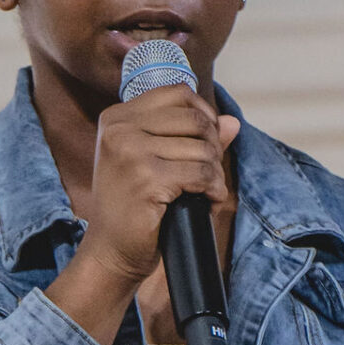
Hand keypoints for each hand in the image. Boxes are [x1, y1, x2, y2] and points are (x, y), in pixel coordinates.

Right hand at [76, 85, 239, 287]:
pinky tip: (207, 201)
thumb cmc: (132, 207)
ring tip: (206, 190)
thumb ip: (190, 137)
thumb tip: (232, 122)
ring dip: (214, 172)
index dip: (203, 113)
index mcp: (116, 118)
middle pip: (194, 118)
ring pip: (202, 147)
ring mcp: (130, 152)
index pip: (177, 93)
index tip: (206, 140)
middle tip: (208, 172)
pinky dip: (213, 189)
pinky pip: (202, 173)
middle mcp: (119, 129)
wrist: (111, 251)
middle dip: (212, 145)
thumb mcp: (153, 162)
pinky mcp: (146, 179)